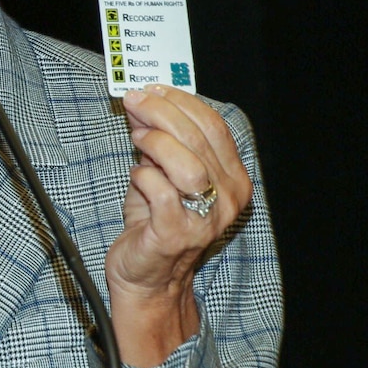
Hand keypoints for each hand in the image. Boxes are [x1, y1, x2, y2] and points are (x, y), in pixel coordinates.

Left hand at [105, 84, 251, 366]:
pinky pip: (161, 190)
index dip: (182, 102)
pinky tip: (136, 177)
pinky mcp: (177, 234)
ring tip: (137, 140)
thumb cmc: (155, 222)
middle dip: (162, 112)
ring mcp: (206, 218)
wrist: (147, 277)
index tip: (153, 89)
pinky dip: (143, 176)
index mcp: (232, 178)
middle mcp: (227, 198)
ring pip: (188, 163)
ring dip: (157, 142)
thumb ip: (160, 139)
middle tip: (135, 102)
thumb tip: (143, 101)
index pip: (214, 126)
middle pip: (199, 138)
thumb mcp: (162, 172)